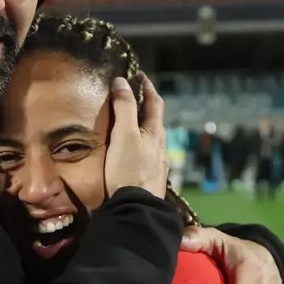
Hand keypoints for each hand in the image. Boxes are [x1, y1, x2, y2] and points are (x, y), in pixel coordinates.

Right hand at [103, 74, 167, 198]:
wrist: (136, 209)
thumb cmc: (129, 169)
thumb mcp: (124, 134)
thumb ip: (124, 108)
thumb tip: (122, 81)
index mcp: (156, 133)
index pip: (155, 103)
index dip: (148, 87)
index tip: (139, 75)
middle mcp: (161, 147)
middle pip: (154, 122)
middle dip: (144, 107)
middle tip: (130, 98)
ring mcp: (157, 165)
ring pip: (151, 140)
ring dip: (141, 128)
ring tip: (127, 125)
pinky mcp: (150, 179)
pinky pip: (146, 156)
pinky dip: (138, 146)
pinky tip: (130, 155)